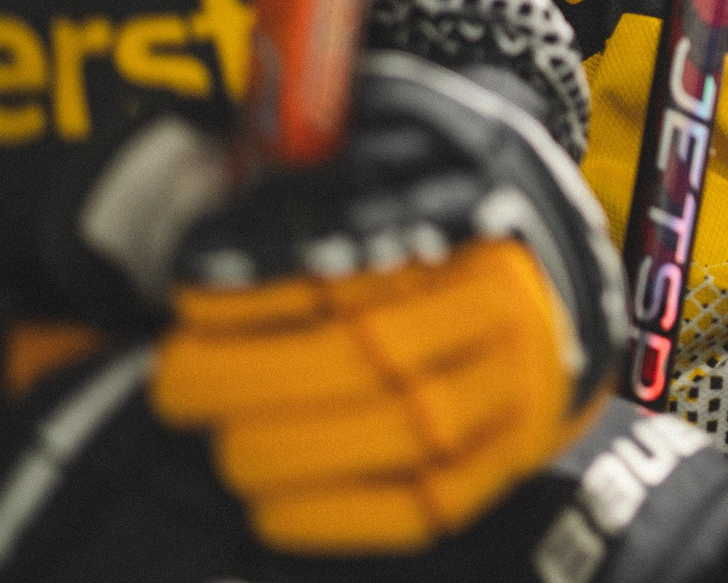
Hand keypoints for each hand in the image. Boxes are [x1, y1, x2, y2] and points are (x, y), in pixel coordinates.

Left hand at [153, 52, 625, 552]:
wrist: (549, 318)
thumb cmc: (450, 266)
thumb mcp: (406, 214)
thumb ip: (336, 209)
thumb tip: (235, 235)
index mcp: (476, 241)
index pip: (362, 271)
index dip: (265, 297)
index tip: (187, 309)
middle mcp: (510, 317)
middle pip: (375, 354)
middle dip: (255, 378)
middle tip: (179, 386)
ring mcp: (517, 396)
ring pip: (405, 431)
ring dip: (293, 449)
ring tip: (223, 446)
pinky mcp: (507, 466)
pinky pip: (428, 505)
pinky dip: (341, 516)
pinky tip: (271, 511)